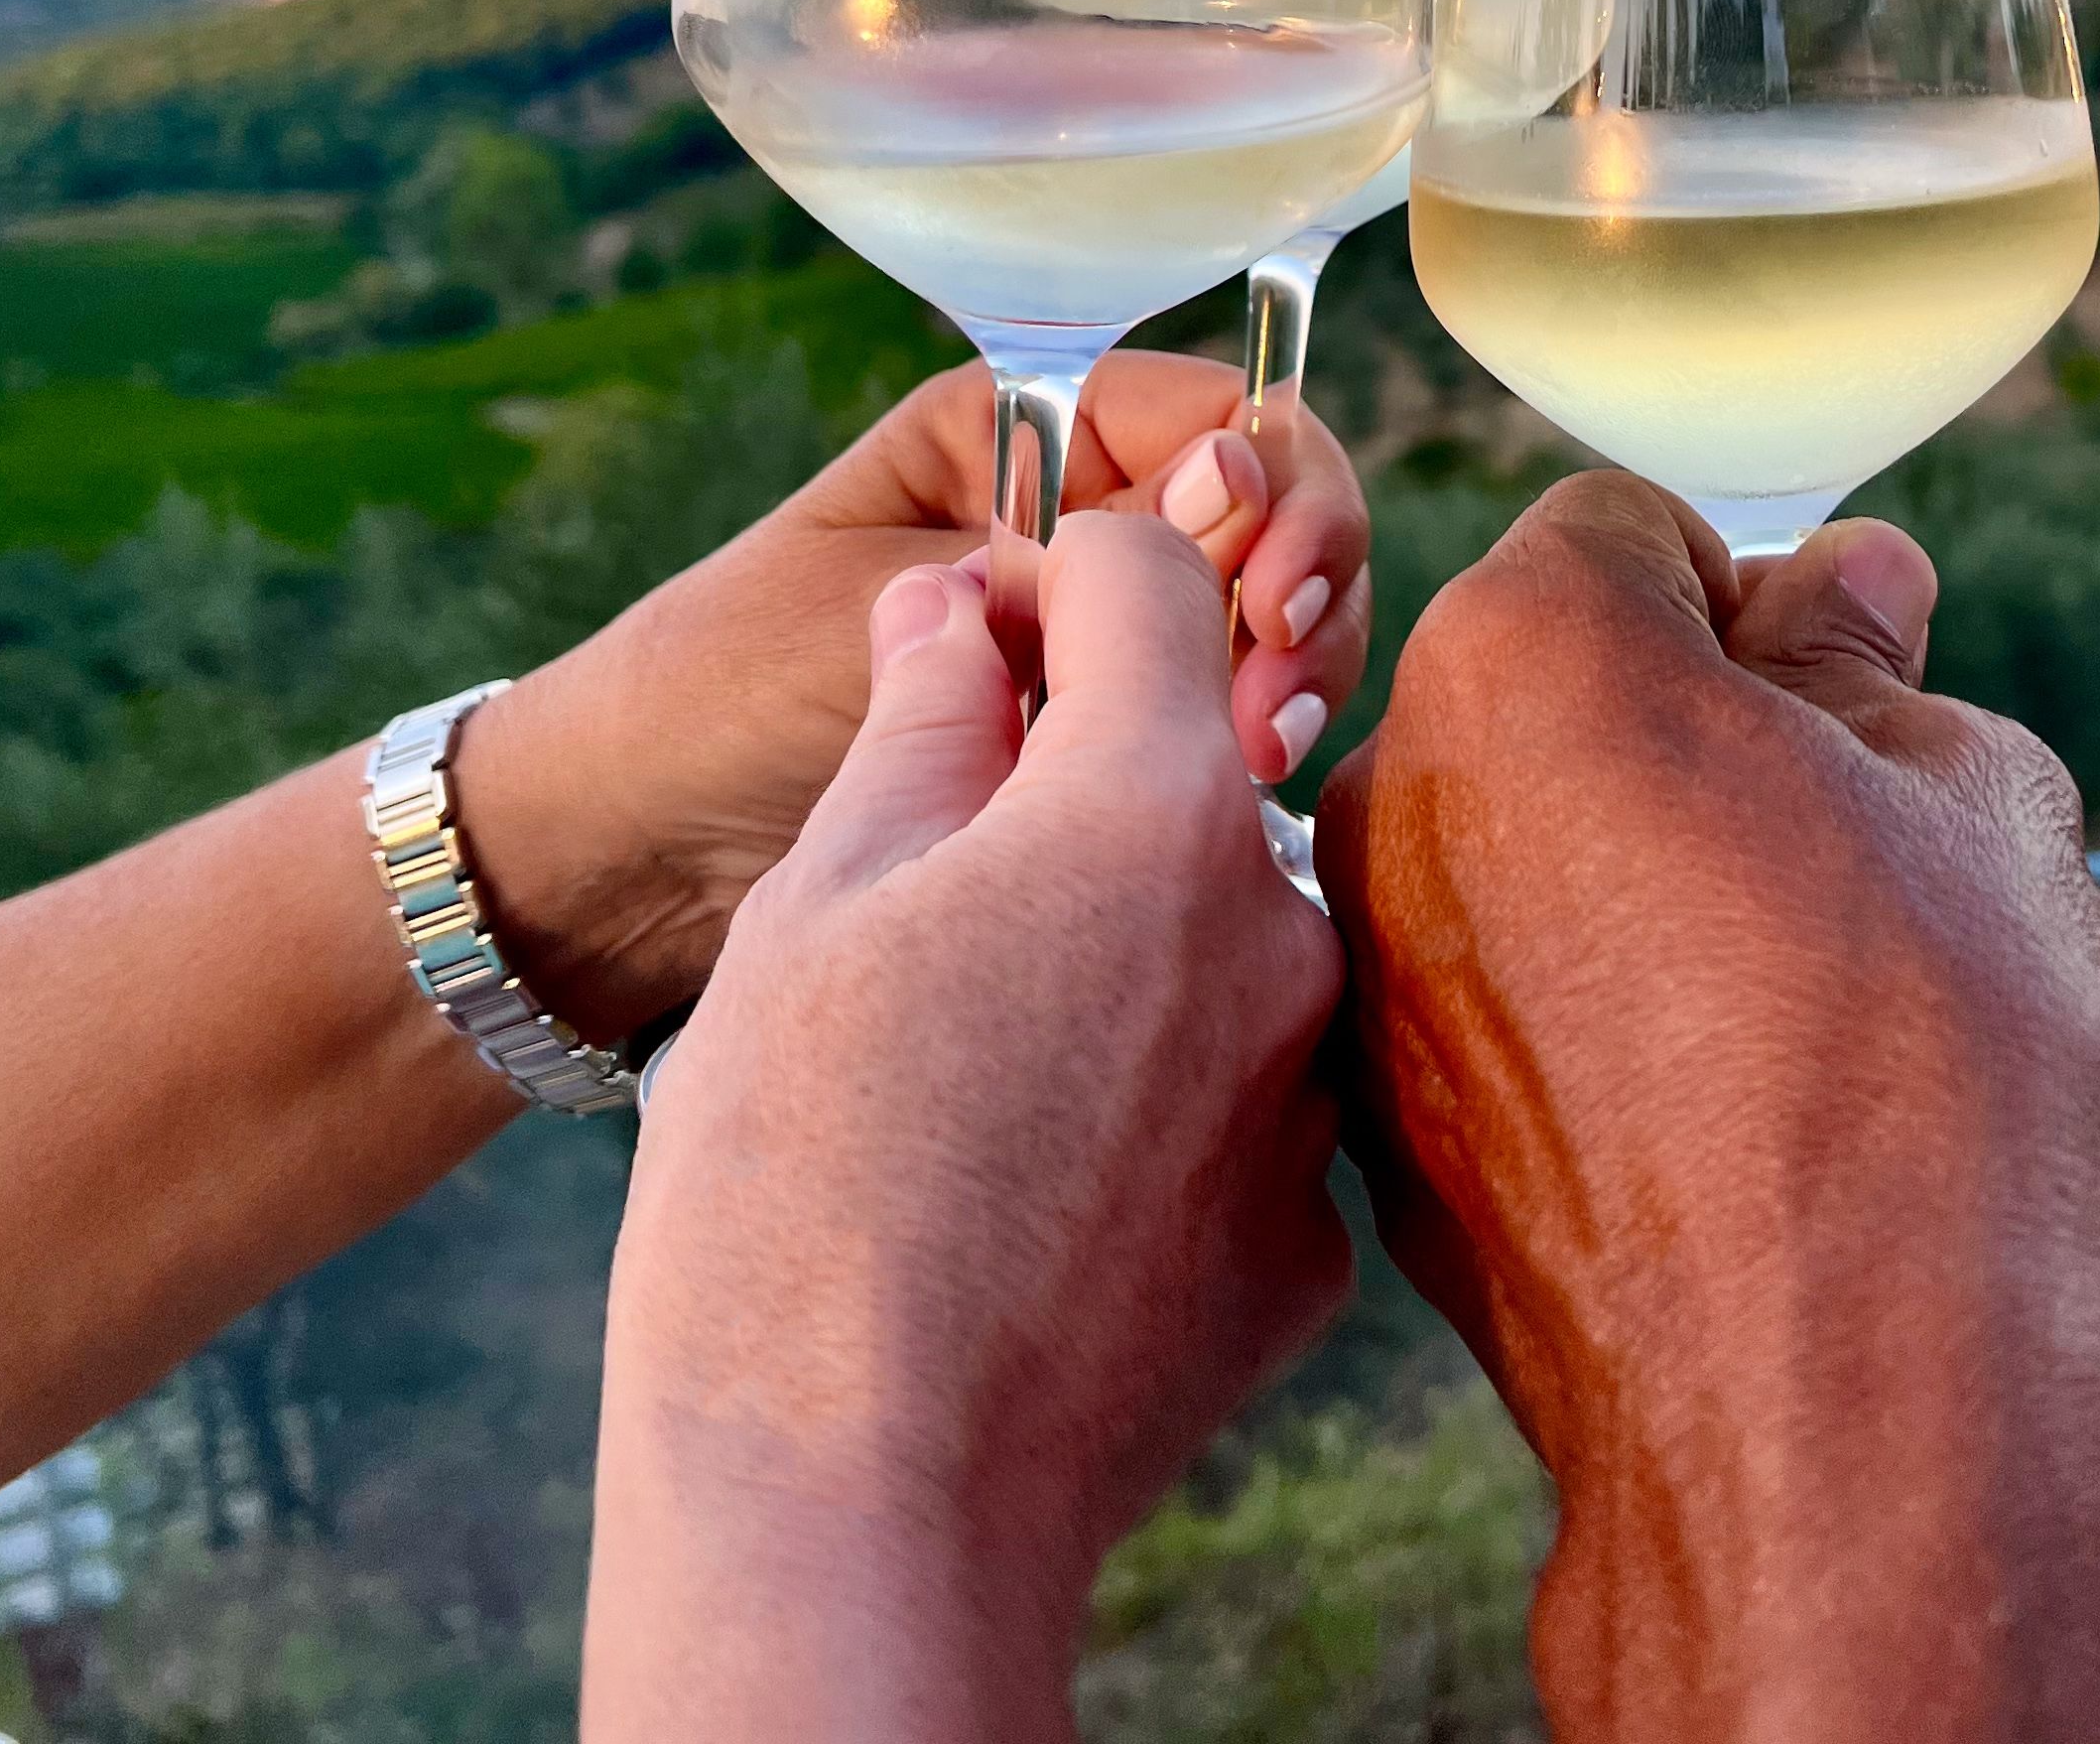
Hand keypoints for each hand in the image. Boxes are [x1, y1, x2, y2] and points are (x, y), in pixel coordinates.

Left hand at [456, 351, 1369, 1040]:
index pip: (1222, 416)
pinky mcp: (1101, 740)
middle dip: (1303, 600)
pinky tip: (1242, 807)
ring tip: (1261, 767)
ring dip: (1291, 682)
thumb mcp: (879, 603)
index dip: (1280, 495)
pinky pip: (1216, 721)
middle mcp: (1077, 512)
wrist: (626, 854)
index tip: (1270, 601)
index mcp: (1019, 432)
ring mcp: (1100, 629)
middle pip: (1275, 516)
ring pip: (1270, 623)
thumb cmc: (712, 696)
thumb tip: (1236, 484)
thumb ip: (1059, 554)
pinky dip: (1247, 756)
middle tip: (1271, 717)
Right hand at [588, 516, 1350, 1741]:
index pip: (1151, 581)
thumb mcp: (812, 914)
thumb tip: (958, 613)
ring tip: (966, 1085)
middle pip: (1186, 785)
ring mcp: (1313, 1101)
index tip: (981, 633)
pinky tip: (1032, 1203)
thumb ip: (920, 731)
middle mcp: (1282, 932)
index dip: (1053, 579)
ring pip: (1216, 957)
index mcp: (1150, 812)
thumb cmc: (786, 1196)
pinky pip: (1236, 1121)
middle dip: (1074, 799)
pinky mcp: (1309, 1249)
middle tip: (925, 904)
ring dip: (1121, 966)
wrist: (854, 1519)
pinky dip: (1153, 1127)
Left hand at [1315, 476, 2099, 1743]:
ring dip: (1623, 881)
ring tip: (1778, 1011)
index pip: (1635, 535)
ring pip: (1512, 851)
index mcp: (1525, 652)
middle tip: (1835, 866)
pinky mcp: (1380, 1133)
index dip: (1766, 605)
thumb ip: (1869, 662)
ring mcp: (1367, 975)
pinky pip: (1486, 1002)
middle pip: (1550, 692)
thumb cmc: (1923, 1076)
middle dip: (1681, 738)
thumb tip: (1843, 586)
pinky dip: (1576, 1020)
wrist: (1839, 1421)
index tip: (1847, 707)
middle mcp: (1390, 791)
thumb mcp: (1971, 797)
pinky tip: (1705, 1117)